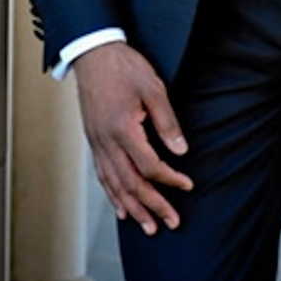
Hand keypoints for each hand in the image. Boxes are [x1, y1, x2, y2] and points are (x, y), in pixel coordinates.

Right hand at [73, 41, 192, 234]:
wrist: (93, 53)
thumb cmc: (124, 67)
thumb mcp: (153, 88)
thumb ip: (167, 121)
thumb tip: (181, 151)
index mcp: (123, 129)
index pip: (149, 166)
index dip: (170, 179)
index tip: (187, 185)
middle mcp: (107, 142)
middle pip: (131, 183)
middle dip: (152, 206)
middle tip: (171, 222)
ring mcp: (97, 143)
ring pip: (114, 184)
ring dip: (133, 208)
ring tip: (148, 226)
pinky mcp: (93, 140)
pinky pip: (102, 175)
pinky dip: (113, 195)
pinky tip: (121, 208)